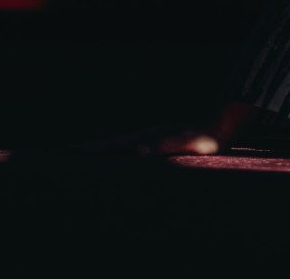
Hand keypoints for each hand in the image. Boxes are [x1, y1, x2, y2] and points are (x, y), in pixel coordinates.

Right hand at [80, 102, 261, 155]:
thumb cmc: (207, 140)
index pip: (115, 143)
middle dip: (91, 149)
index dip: (94, 148)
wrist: (222, 128)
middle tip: (68, 155)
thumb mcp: (187, 144)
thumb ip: (164, 146)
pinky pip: (133, 149)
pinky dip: (119, 153)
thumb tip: (138, 150)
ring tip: (85, 159)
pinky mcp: (160, 144)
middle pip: (113, 143)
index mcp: (149, 136)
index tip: (72, 150)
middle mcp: (147, 135)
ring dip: (104, 152)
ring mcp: (152, 138)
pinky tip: (117, 160)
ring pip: (122, 146)